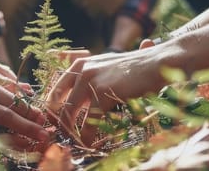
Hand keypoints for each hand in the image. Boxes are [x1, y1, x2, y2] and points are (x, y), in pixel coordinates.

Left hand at [45, 48, 166, 146]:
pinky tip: (90, 143)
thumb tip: (76, 106)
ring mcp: (90, 80)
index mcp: (80, 65)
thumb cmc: (134, 69)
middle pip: (59, 103)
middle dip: (59, 123)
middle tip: (63, 137)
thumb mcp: (106, 68)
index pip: (56, 90)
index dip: (52, 110)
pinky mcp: (102, 93)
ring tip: (75, 144)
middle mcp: (81, 70)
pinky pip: (89, 120)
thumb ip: (90, 81)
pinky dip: (89, 135)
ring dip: (71, 132)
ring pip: (70, 113)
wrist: (156, 64)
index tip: (54, 124)